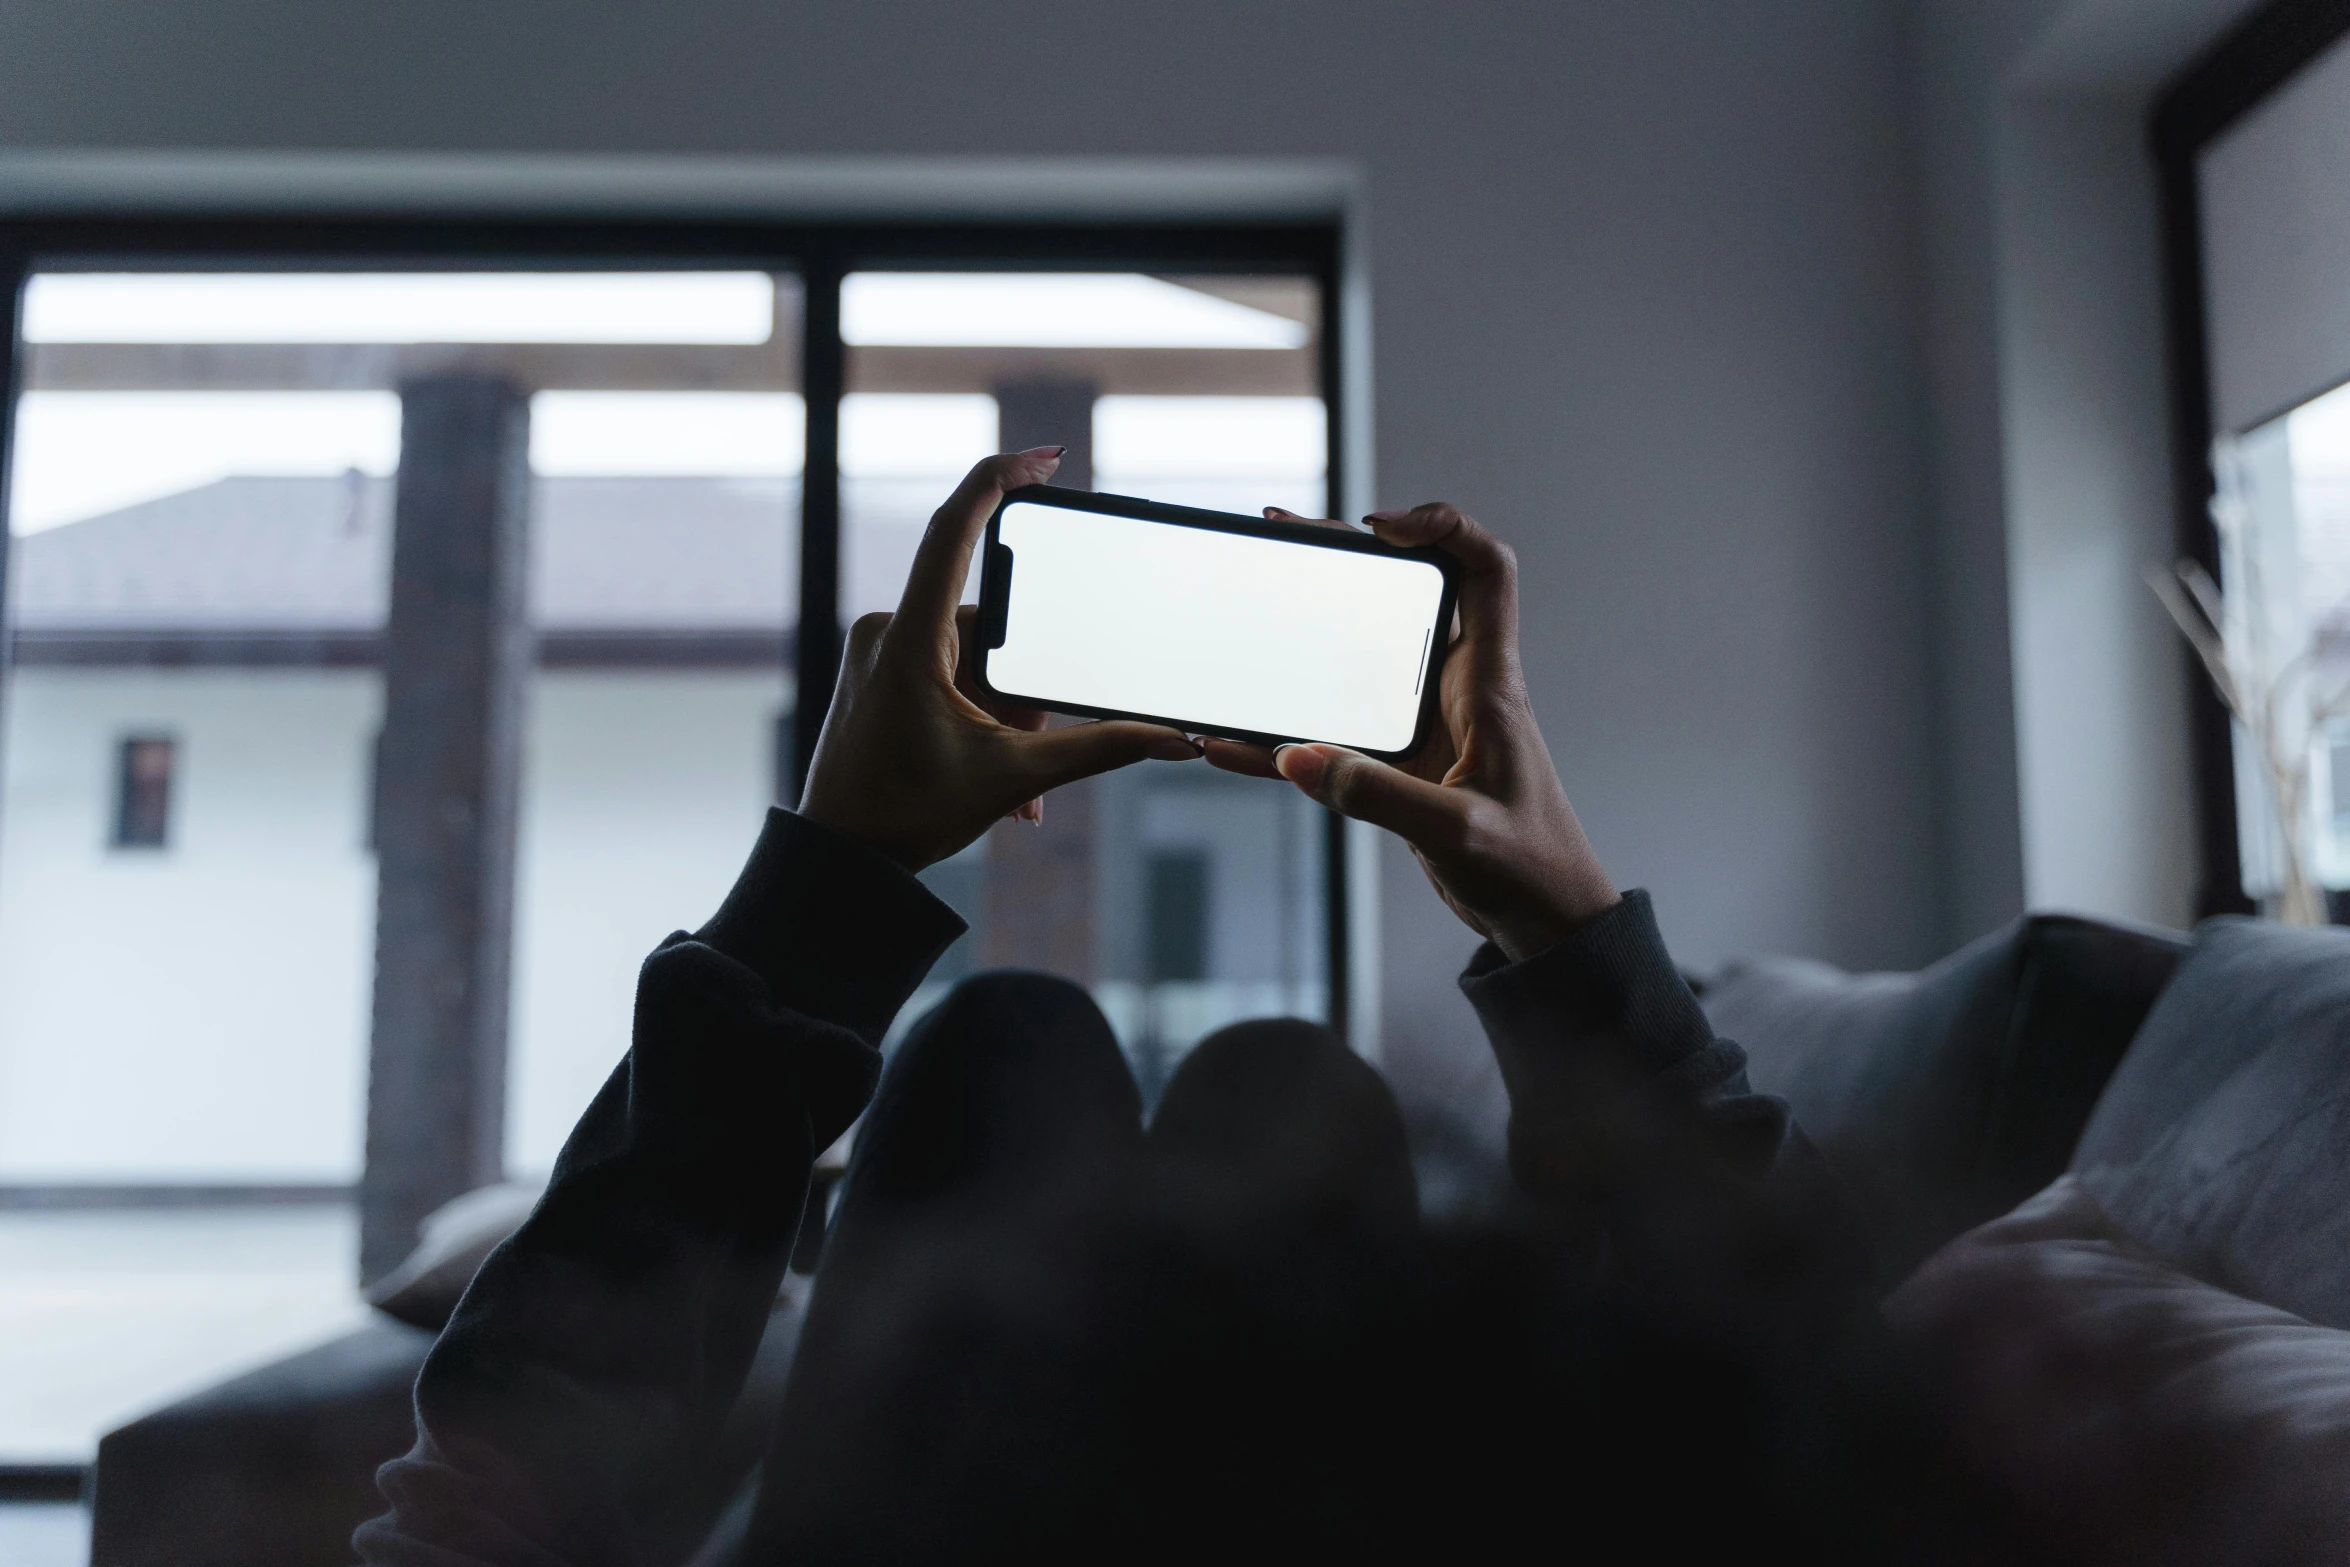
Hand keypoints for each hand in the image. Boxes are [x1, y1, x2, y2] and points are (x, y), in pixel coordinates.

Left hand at [799, 448, 1202, 871]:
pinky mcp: (879, 668)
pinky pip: (949, 669)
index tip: (1043, 456)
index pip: (955, 530)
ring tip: (1009, 787)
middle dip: (1024, 689)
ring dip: (1005, 713)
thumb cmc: (907, 817)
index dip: (999, 477)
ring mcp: (880, 649)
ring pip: (976, 656)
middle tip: (1025, 748)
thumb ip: (1100, 749)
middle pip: (993, 627)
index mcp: (912, 640)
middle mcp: (888, 630)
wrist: (838, 861)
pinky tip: (985, 770)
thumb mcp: (1015, 778)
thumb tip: (1174, 738)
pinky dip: (980, 713)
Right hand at [1202, 504, 1617, 962]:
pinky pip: (1335, 733)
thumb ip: (1378, 795)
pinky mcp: (1400, 764)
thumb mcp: (1458, 832)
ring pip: (1363, 652)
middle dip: (1348, 556)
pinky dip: (1289, 733)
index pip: (1486, 570)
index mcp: (1487, 684)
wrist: (1543, 923)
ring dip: (1312, 625)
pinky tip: (1239, 741)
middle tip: (1287, 536)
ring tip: (1257, 591)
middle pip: (1408, 592)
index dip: (1440, 529)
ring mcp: (1425, 723)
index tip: (1379, 530)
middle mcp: (1456, 688)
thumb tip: (1295, 757)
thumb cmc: (1531, 868)